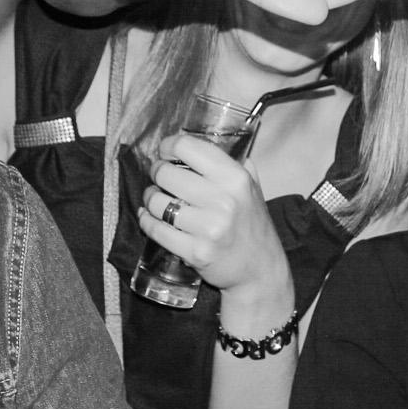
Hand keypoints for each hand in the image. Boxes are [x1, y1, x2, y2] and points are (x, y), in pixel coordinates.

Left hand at [138, 134, 289, 299]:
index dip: (169, 146)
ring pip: (157, 202)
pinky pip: (155, 229)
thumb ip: (233, 162)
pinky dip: (147, 221)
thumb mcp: (252, 187)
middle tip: (160, 177)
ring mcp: (209, 228)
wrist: (260, 268)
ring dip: (150, 198)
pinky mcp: (195, 251)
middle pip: (166, 173)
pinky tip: (150, 217)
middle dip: (157, 172)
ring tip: (157, 199)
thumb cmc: (252, 224)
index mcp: (236, 178)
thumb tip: (201, 140)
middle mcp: (223, 200)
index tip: (165, 151)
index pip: (188, 147)